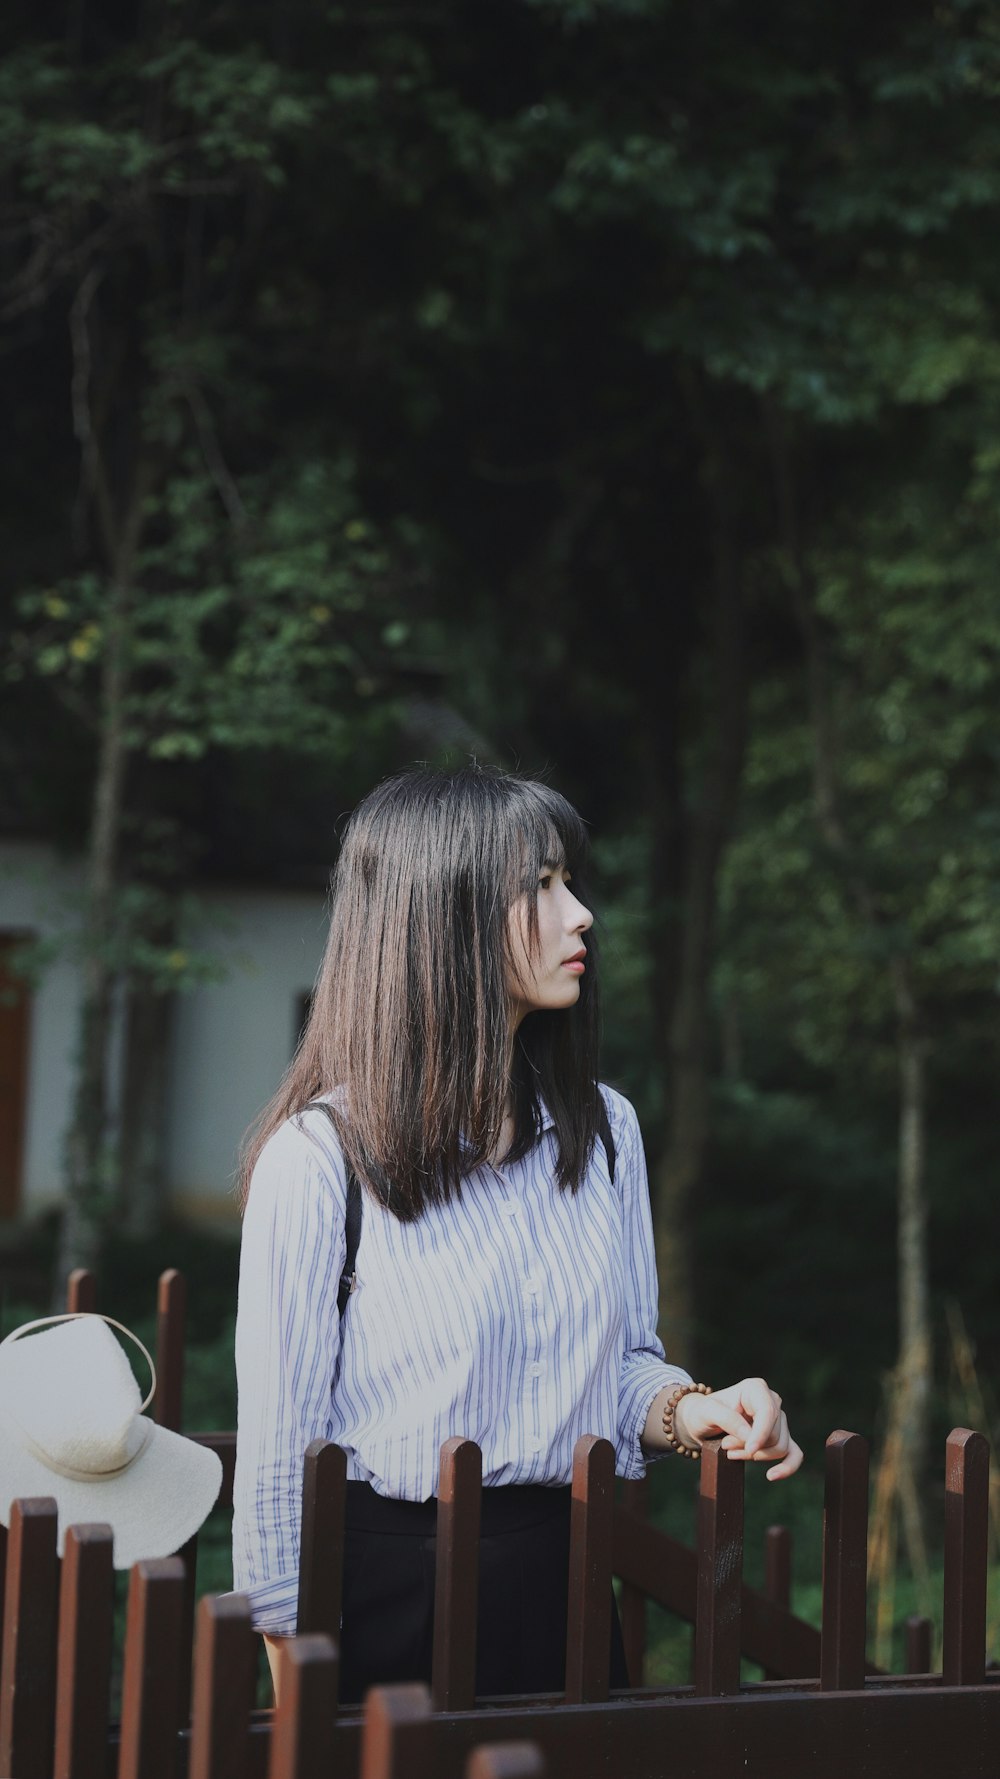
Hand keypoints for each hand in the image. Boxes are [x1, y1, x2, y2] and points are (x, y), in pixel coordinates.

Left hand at [673, 1378, 802, 1480]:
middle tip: (725, 1445)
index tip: (749, 1449)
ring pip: (780, 1447)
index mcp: (755, 1389)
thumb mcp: (706, 1412)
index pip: (768, 1412)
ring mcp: (778, 1420)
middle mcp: (772, 1401)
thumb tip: (750, 1436)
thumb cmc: (702, 1413)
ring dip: (755, 1456)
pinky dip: (787, 1467)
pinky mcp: (780, 1437)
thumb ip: (727, 1419)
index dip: (761, 1433)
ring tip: (731, 1451)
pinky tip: (772, 1475)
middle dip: (750, 1446)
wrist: (701, 1422)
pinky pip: (794, 1454)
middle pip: (774, 1434)